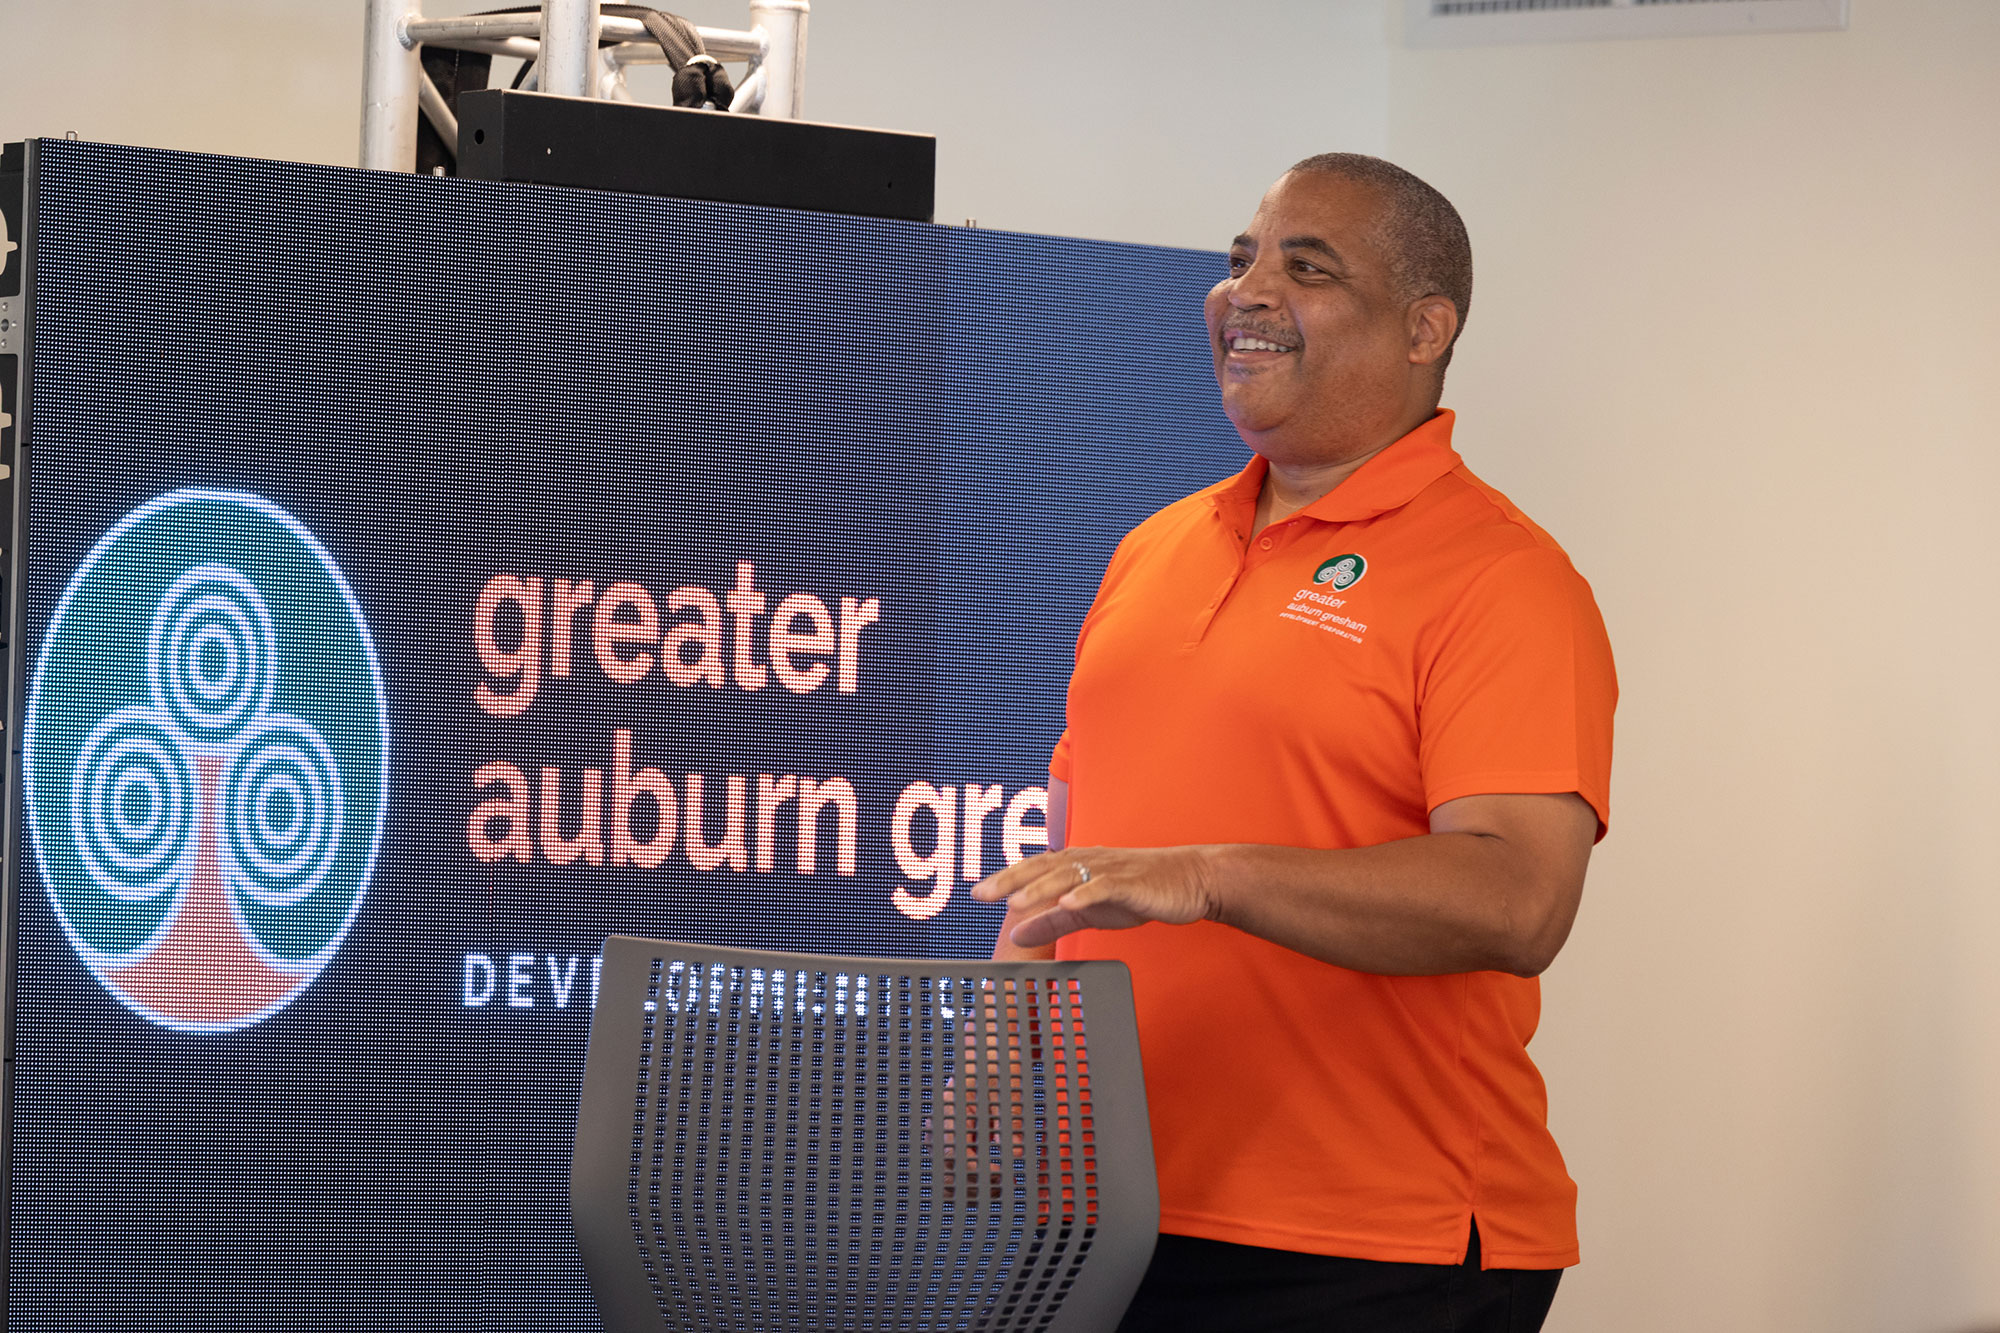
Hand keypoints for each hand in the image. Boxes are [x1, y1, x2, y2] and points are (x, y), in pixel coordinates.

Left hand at [969, 846, 1218, 948]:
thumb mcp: (1088, 910)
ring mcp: (1110, 870)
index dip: (1005, 879)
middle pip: (1043, 868)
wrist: (1188, 882)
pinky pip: (1106, 885)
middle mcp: (1088, 861)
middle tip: (984, 894)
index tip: (977, 893)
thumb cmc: (1137, 892)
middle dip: (1012, 880)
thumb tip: (1016, 932)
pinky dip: (1086, 893)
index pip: (1034, 869)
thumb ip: (1052, 919)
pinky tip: (1069, 902)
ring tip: (1017, 901)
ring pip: (1069, 875)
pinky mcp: (1132, 882)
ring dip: (1042, 888)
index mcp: (1076, 865)